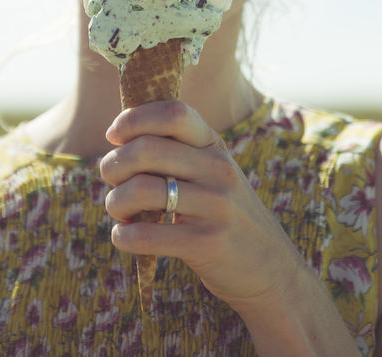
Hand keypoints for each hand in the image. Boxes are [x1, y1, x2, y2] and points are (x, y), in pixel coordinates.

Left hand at [98, 99, 304, 313]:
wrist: (270, 269)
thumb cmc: (225, 216)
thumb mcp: (213, 174)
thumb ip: (178, 152)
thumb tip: (118, 138)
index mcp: (215, 146)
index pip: (173, 113)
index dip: (133, 119)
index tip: (114, 136)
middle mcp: (218, 170)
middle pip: (146, 149)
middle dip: (113, 165)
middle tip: (111, 180)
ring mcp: (215, 207)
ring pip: (140, 190)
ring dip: (114, 202)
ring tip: (119, 211)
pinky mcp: (206, 243)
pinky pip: (145, 235)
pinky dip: (123, 236)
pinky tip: (125, 237)